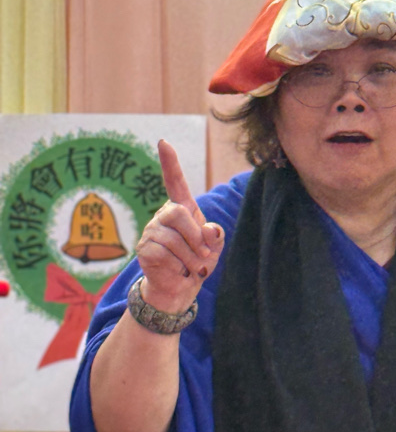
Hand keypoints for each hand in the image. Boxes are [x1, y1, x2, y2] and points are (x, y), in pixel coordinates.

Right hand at [135, 140, 224, 312]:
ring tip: (192, 268)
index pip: (175, 182)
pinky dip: (178, 267)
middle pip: (178, 213)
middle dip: (195, 237)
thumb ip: (216, 236)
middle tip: (203, 255)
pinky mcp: (144, 249)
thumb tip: (210, 230)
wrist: (180, 288)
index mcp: (182, 209)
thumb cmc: (198, 262)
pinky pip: (164, 255)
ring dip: (191, 259)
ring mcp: (151, 231)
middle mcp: (163, 216)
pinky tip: (177, 271)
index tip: (163, 142)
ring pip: (174, 240)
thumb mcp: (214, 248)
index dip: (169, 163)